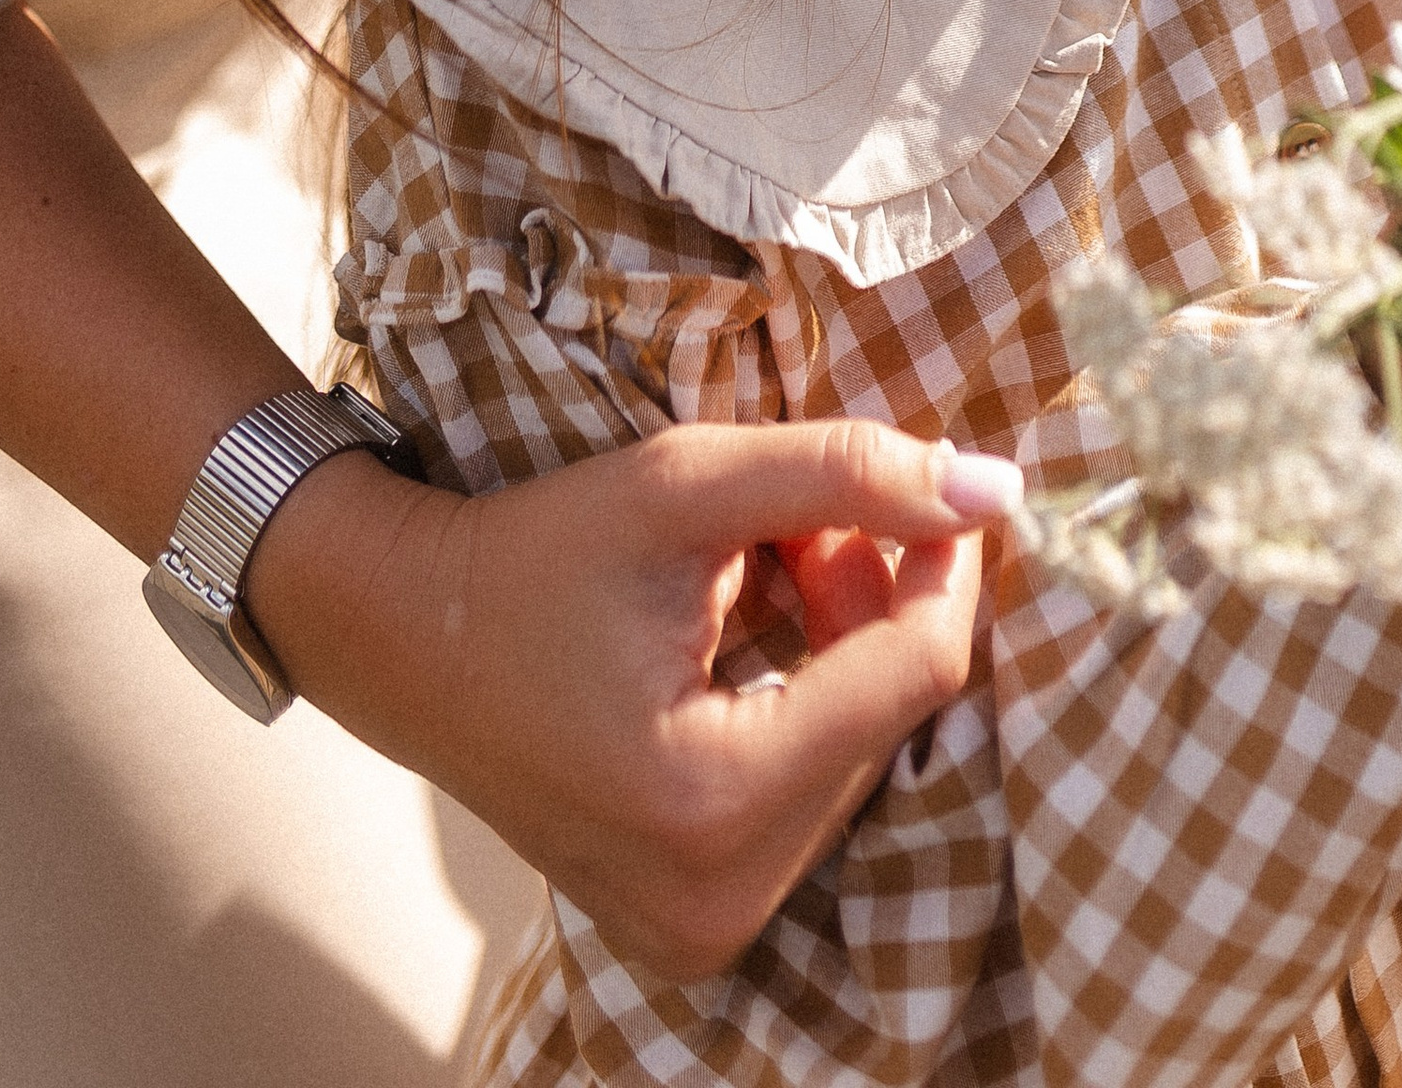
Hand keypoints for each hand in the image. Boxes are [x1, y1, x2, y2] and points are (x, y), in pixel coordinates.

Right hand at [250, 415, 1013, 979]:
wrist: (405, 641)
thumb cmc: (536, 555)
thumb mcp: (687, 484)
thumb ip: (844, 473)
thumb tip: (995, 487)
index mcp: (711, 799)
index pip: (913, 675)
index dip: (942, 565)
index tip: (933, 486)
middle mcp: (717, 897)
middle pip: (887, 720)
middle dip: (878, 604)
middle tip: (812, 519)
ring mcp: (705, 928)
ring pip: (860, 757)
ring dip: (847, 651)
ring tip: (777, 565)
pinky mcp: (697, 926)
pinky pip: (811, 800)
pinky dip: (810, 705)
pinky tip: (762, 633)